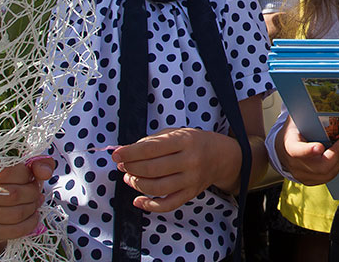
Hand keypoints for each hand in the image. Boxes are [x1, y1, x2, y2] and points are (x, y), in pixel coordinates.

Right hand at [0, 158, 54, 244]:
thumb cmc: (14, 178)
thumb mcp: (28, 165)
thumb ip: (39, 164)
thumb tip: (45, 173)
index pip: (9, 172)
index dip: (27, 175)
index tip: (31, 177)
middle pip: (14, 195)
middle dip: (32, 193)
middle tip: (36, 192)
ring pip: (15, 214)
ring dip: (32, 208)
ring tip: (34, 203)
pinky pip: (13, 231)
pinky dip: (29, 224)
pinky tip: (32, 216)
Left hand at [112, 127, 238, 212]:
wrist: (223, 156)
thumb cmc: (195, 142)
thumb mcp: (178, 133)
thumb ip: (153, 141)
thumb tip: (127, 152)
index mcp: (185, 140)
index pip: (151, 148)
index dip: (130, 153)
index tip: (116, 154)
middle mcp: (190, 160)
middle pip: (152, 169)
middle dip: (131, 168)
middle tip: (123, 166)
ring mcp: (191, 179)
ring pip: (157, 187)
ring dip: (136, 184)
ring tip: (129, 178)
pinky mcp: (191, 193)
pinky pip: (167, 204)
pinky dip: (149, 205)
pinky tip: (138, 200)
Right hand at [275, 115, 338, 184]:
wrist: (282, 148)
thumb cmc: (294, 131)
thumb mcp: (296, 118)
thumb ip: (306, 111)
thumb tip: (321, 98)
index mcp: (289, 145)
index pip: (296, 150)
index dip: (308, 151)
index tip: (320, 147)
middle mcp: (293, 163)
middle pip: (317, 166)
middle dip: (336, 154)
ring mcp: (301, 174)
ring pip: (324, 174)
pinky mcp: (309, 180)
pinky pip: (326, 178)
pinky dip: (337, 167)